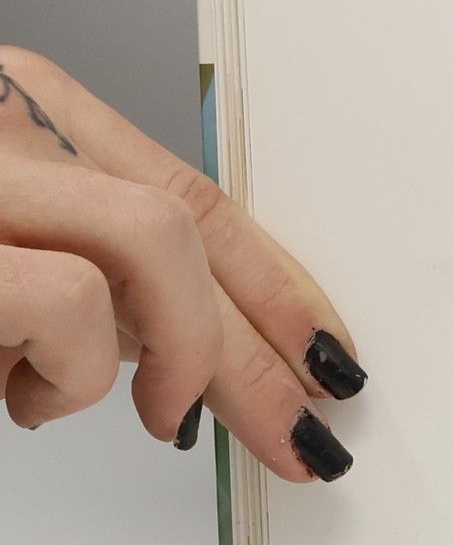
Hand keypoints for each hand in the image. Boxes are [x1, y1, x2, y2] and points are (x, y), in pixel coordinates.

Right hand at [0, 49, 359, 480]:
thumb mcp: (14, 251)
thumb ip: (103, 278)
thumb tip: (210, 343)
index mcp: (23, 112)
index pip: (189, 191)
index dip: (275, 278)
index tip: (328, 348)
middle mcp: (5, 122)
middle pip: (186, 224)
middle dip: (264, 347)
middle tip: (305, 433)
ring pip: (150, 248)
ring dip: (169, 356)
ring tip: (137, 416)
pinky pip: (66, 307)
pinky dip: (63, 377)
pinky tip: (26, 399)